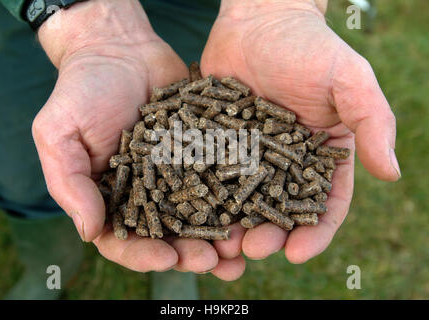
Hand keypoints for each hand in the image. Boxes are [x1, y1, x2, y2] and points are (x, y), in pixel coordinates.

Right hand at [32, 0, 242, 279]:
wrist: (120, 49)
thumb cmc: (82, 91)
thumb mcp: (59, 134)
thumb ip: (70, 184)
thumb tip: (89, 232)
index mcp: (110, 197)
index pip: (124, 239)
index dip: (144, 254)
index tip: (167, 259)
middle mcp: (147, 193)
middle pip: (169, 234)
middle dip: (190, 251)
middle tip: (213, 259)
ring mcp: (177, 174)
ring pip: (200, 214)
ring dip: (219, 236)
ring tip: (240, 250)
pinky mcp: (202, 153)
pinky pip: (220, 178)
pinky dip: (236, 197)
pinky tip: (254, 209)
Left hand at [203, 0, 399, 264]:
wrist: (259, 20)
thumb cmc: (309, 47)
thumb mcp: (350, 81)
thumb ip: (373, 124)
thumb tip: (392, 173)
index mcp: (321, 156)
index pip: (324, 204)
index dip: (314, 232)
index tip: (297, 253)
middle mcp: (285, 163)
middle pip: (278, 210)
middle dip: (268, 234)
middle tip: (251, 250)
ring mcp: (249, 156)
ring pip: (241, 200)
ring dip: (233, 226)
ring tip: (220, 244)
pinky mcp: (219, 143)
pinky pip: (210, 173)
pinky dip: (203, 195)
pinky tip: (191, 211)